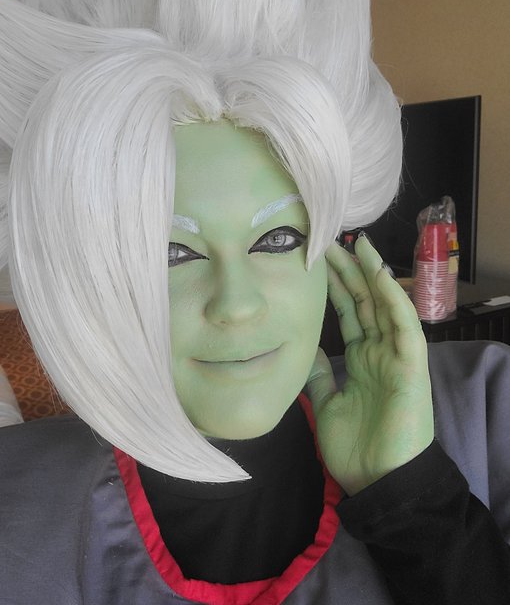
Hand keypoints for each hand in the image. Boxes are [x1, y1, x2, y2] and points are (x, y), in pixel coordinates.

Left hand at [307, 235, 433, 495]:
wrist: (379, 482)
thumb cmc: (356, 447)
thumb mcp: (327, 402)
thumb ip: (320, 374)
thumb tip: (306, 349)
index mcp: (361, 358)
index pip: (349, 312)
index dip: (335, 286)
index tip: (316, 260)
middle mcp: (379, 350)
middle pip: (364, 301)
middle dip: (348, 271)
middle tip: (329, 239)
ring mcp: (397, 355)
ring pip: (384, 305)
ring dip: (371, 275)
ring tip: (356, 245)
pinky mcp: (412, 365)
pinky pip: (403, 326)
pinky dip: (393, 300)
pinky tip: (380, 275)